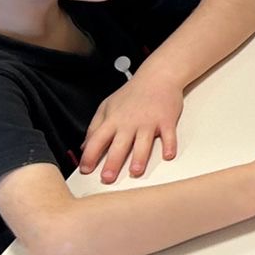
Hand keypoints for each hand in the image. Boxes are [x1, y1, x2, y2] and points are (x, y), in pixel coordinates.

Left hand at [81, 67, 184, 182]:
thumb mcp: (107, 106)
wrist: (158, 76)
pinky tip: (167, 155)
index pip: (96, 140)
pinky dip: (169, 145)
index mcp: (113, 120)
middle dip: (112, 162)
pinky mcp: (166, 120)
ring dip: (139, 157)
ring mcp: (149, 122)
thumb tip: (84, 146)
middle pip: (119, 145)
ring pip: (143, 142)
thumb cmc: (133, 93)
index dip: (89, 155)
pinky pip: (168, 135)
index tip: (85, 169)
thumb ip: (95, 126)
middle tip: (108, 178)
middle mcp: (130, 122)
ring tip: (135, 171)